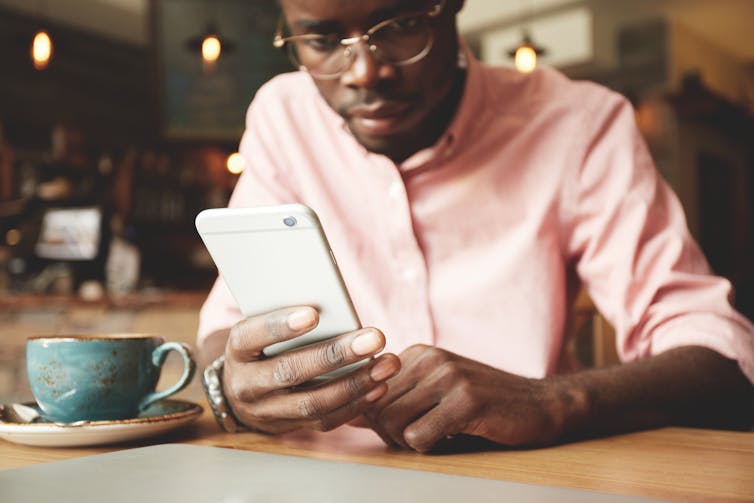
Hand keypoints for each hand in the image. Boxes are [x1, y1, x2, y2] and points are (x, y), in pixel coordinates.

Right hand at [222, 306, 400, 433]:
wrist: (239, 390)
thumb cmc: (262, 345)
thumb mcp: (262, 327)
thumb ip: (288, 316)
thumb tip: (332, 300)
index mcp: (238, 348)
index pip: (253, 335)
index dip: (281, 326)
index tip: (313, 313)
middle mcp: (247, 383)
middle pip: (291, 371)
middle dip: (336, 354)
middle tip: (374, 338)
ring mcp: (267, 410)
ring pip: (312, 402)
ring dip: (355, 383)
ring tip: (387, 363)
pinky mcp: (289, 427)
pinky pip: (325, 421)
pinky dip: (355, 404)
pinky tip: (379, 386)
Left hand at [364, 345, 572, 451]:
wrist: (540, 403)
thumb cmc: (484, 403)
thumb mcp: (437, 389)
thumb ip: (397, 398)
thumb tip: (350, 413)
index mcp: (419, 352)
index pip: (368, 388)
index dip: (375, 416)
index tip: (395, 424)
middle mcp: (431, 359)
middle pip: (377, 408)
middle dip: (388, 433)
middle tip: (418, 437)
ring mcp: (449, 377)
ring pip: (393, 422)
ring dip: (407, 441)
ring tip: (434, 436)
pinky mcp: (467, 401)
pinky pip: (419, 437)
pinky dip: (429, 448)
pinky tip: (453, 437)